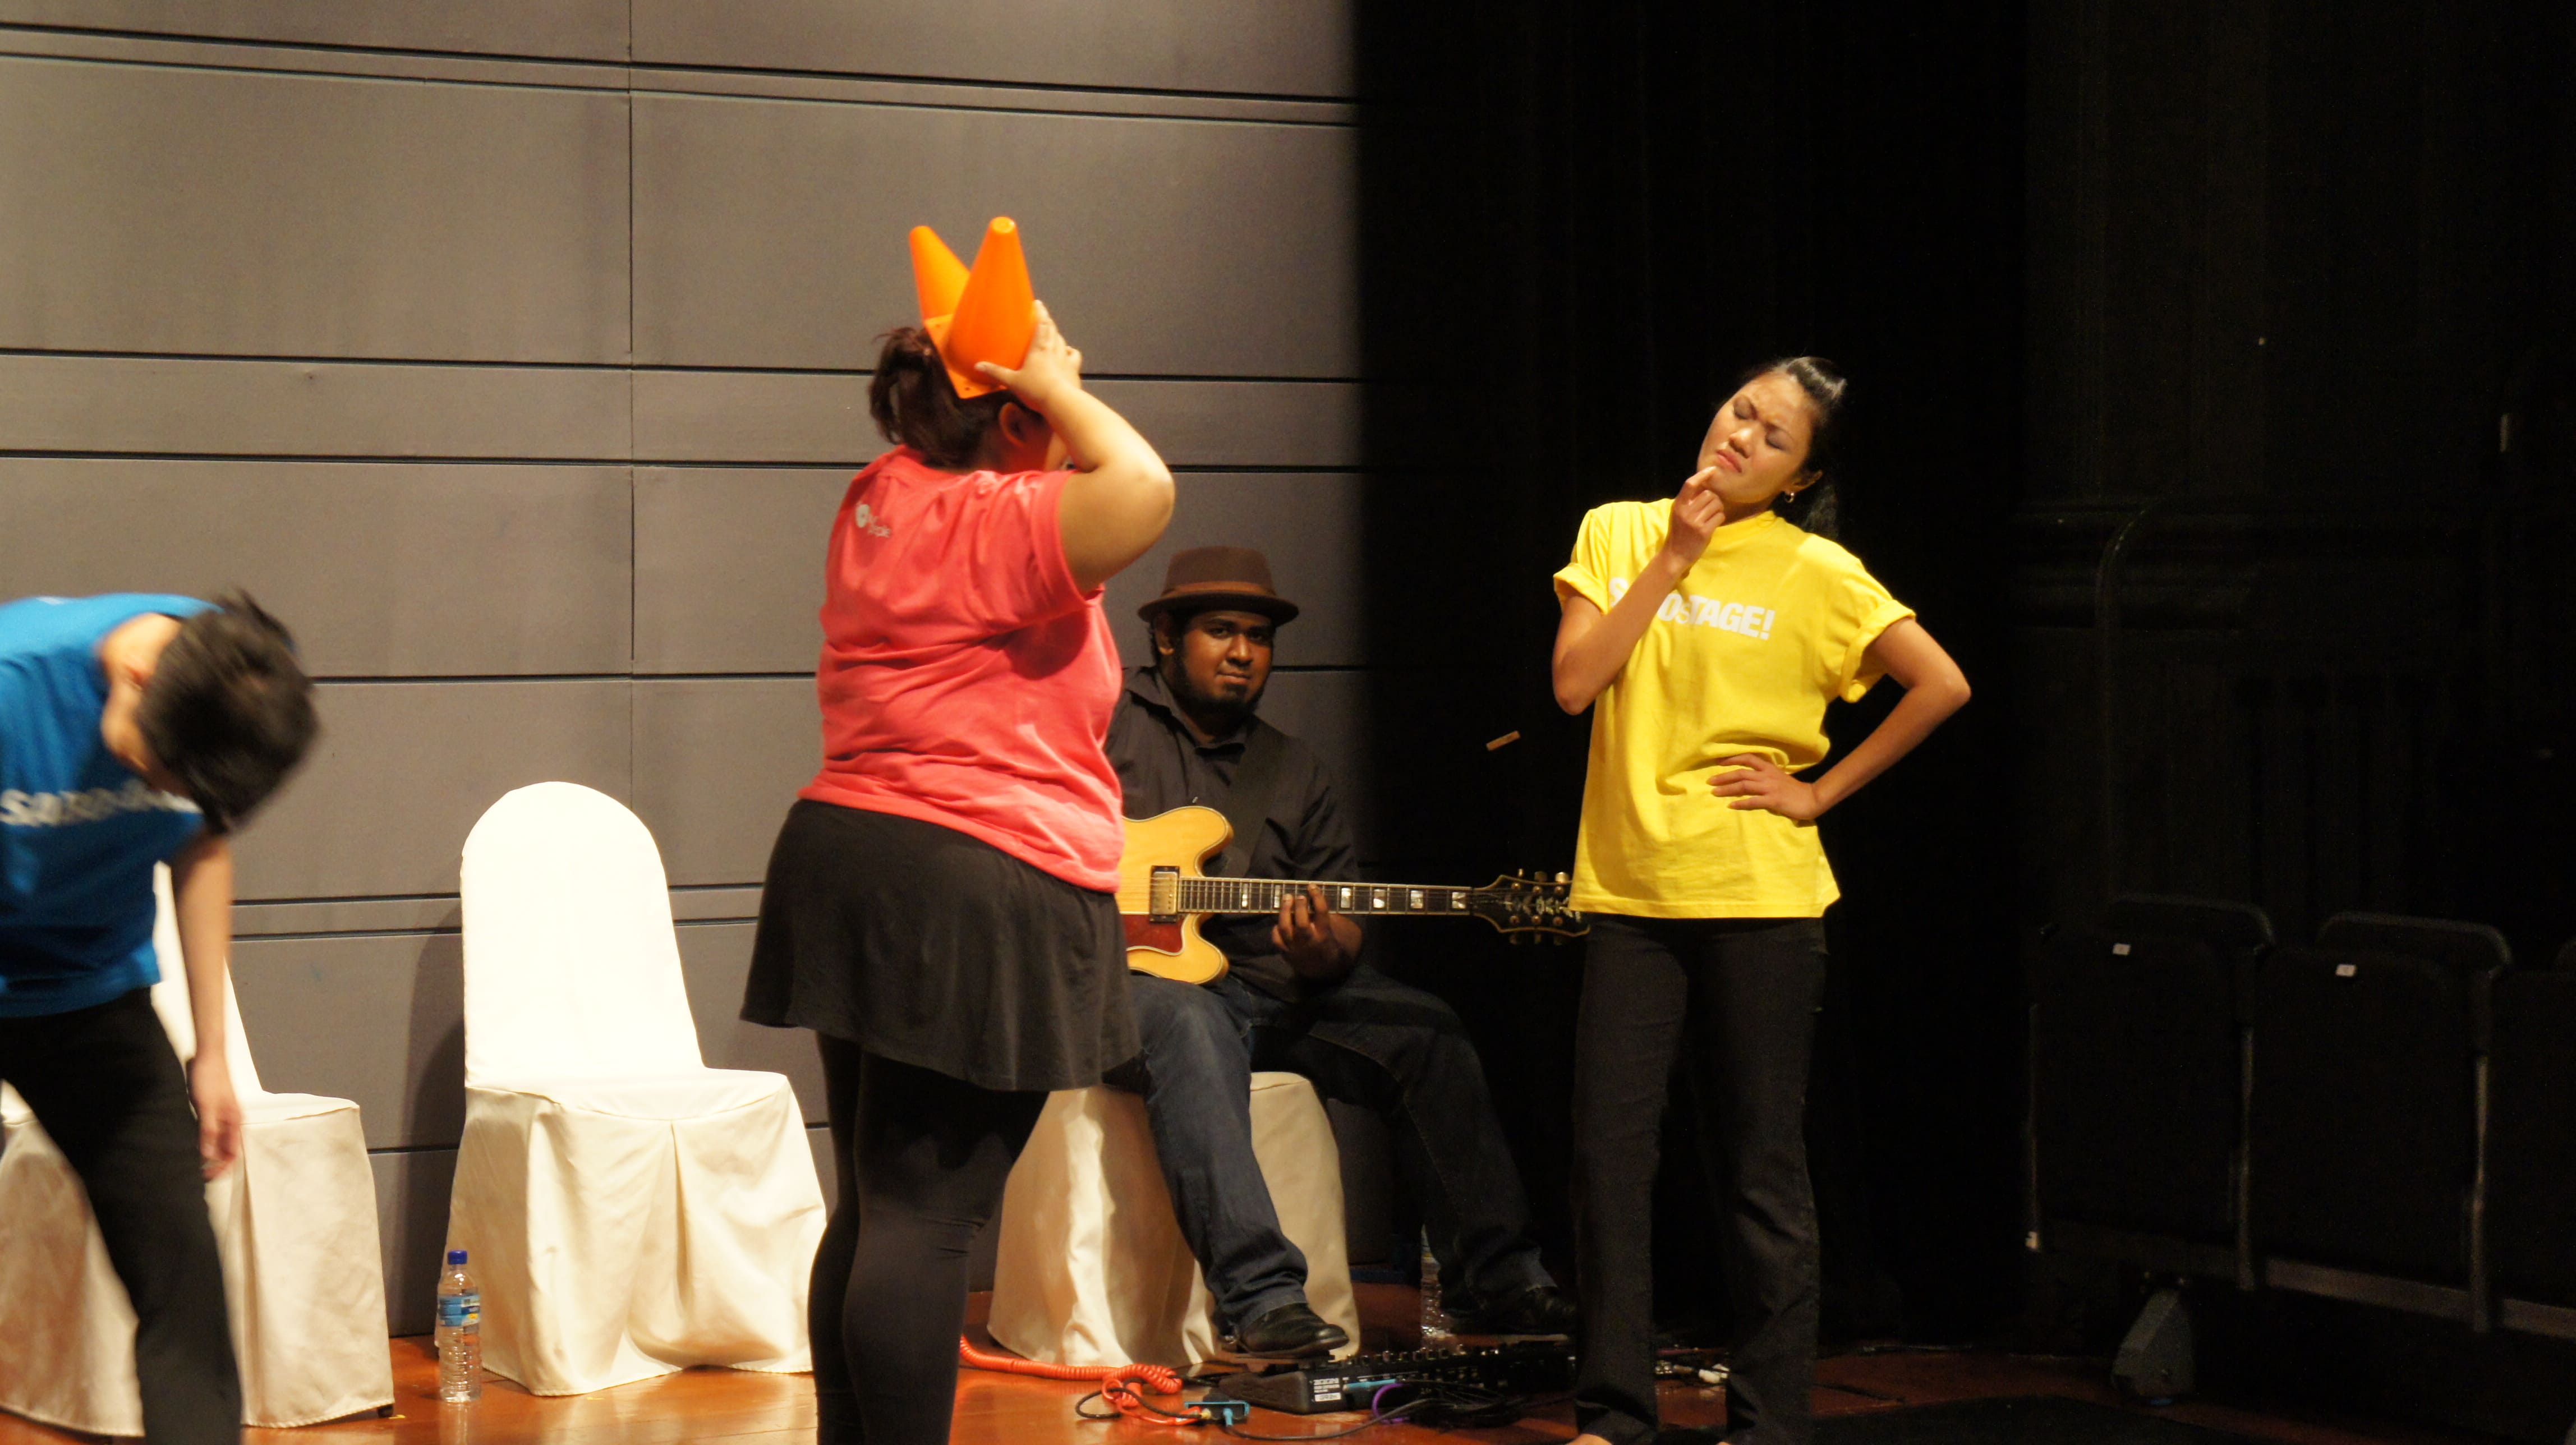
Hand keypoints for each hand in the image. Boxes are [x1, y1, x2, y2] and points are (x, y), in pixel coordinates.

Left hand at [189, 1054, 242, 1179]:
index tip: (207, 1178)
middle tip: (201, 1176)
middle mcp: (232, 1120)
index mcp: (235, 1120)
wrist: (209, 1055)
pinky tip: (196, 1146)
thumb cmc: (209, 1078)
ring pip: (222, 1142)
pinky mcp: (214, 1110)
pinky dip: (208, 1144)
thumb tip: (208, 1156)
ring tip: (197, 1165)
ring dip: (213, 1156)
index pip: (233, 1153)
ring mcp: (224, 1115)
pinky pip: (214, 1133)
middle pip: (229, 1150)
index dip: (222, 1168)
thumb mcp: (207, 1106)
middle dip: (218, 1165)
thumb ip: (208, 1131)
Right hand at [975, 300, 1082, 409]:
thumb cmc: (1035, 389)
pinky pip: (1074, 355)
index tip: (1038, 304)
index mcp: (1039, 347)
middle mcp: (1054, 349)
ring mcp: (1066, 359)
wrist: (1061, 402)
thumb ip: (996, 373)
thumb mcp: (1012, 381)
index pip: (1041, 324)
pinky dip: (1070, 351)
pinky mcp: (1074, 370)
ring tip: (1053, 334)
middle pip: (1052, 329)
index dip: (1040, 312)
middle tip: (1044, 315)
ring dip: (1057, 335)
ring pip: (1063, 341)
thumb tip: (978, 366)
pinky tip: (1068, 352)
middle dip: (1047, 320)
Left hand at [1272, 885, 1345, 973]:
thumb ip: (1322, 918)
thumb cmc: (1327, 944)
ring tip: (1287, 899)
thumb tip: (1312, 898)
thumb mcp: (1332, 932)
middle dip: (1299, 906)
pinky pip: (1277, 938)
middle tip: (1298, 896)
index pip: (1321, 913)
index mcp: (1324, 935)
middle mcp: (1309, 941)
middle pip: (1301, 922)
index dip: (1316, 897)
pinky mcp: (1286, 953)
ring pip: (1286, 928)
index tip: (1312, 886)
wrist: (1322, 970)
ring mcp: (1296, 948)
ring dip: (1284, 911)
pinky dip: (1276, 928)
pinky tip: (1280, 920)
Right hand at [1659, 468, 1724, 569]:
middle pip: (1709, 494)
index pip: (1690, 484)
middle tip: (1711, 508)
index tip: (1712, 470)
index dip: (1702, 475)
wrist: (1675, 555)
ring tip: (1711, 517)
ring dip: (1718, 509)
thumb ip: (1689, 501)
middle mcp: (1686, 511)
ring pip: (1717, 505)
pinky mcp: (1704, 532)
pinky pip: (1719, 517)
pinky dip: (1719, 518)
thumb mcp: (1679, 514)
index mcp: (1678, 505)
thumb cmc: (1679, 533)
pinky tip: (1713, 524)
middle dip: (1714, 500)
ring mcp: (1695, 522)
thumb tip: (1706, 484)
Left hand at [1710, 752, 1824, 823]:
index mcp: (1768, 768)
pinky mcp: (1773, 800)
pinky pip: (1753, 801)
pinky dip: (1741, 803)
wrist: (1811, 798)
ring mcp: (1770, 788)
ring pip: (1744, 786)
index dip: (1731, 759)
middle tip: (1709, 781)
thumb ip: (1763, 775)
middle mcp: (1767, 776)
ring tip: (1714, 793)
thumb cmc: (1793, 789)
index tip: (1717, 762)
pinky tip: (1731, 806)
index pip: (1747, 758)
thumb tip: (1746, 777)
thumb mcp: (1777, 777)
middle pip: (1741, 773)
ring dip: (1727, 789)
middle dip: (1723, 776)